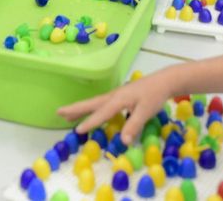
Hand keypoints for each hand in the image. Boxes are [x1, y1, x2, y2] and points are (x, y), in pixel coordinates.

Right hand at [56, 70, 176, 146]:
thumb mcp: (146, 111)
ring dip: (81, 108)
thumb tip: (123, 142)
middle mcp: (114, 96)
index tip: (77, 130)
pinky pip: (101, 103)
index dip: (89, 122)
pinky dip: (91, 107)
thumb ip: (134, 125)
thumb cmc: (155, 95)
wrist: (164, 80)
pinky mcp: (120, 95)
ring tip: (67, 114)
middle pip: (91, 103)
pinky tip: (90, 112)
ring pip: (95, 102)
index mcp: (118, 99)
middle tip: (58, 112)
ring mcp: (116, 94)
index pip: (101, 113)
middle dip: (75, 108)